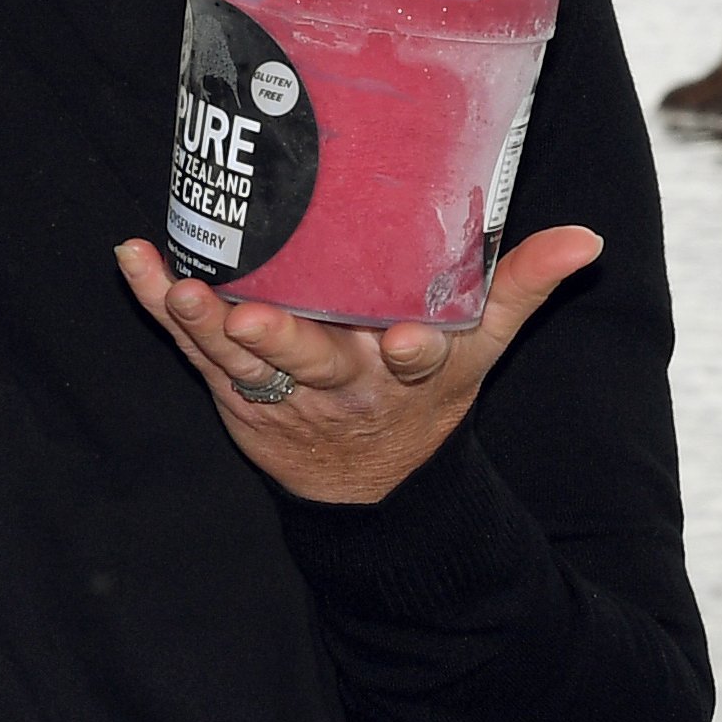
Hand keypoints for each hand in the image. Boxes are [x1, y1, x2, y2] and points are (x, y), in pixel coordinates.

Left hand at [115, 229, 605, 507]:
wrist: (364, 484)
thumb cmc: (423, 391)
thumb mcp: (481, 348)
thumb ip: (523, 285)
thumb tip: (588, 237)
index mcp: (408, 372)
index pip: (420, 361)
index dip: (416, 349)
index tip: (412, 339)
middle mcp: (343, 385)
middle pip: (313, 363)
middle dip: (282, 343)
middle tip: (250, 319)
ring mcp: (280, 392)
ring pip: (239, 362)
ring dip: (205, 327)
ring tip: (182, 290)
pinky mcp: (232, 389)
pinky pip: (188, 350)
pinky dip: (156, 306)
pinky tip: (133, 260)